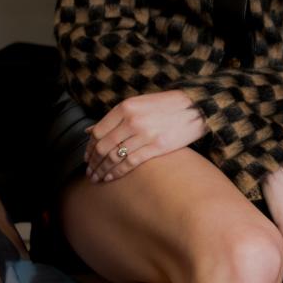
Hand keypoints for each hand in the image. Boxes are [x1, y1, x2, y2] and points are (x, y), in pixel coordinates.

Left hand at [85, 90, 206, 181]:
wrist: (196, 107)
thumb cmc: (166, 106)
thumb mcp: (138, 104)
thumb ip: (115, 118)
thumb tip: (89, 131)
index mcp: (126, 107)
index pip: (98, 132)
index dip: (89, 148)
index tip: (87, 158)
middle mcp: (132, 120)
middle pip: (103, 146)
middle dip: (93, 162)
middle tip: (90, 172)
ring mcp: (145, 134)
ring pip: (114, 157)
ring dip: (102, 170)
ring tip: (97, 178)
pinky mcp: (157, 146)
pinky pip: (130, 163)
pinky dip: (117, 172)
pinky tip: (112, 178)